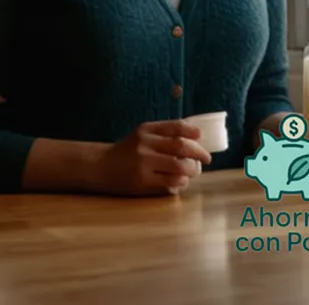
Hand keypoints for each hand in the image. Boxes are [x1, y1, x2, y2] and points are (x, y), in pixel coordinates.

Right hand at [89, 120, 212, 196]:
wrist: (101, 166)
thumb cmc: (127, 152)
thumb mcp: (141, 137)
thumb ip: (162, 135)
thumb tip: (193, 138)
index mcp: (146, 129)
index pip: (175, 126)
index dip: (192, 131)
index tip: (201, 136)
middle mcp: (145, 143)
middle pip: (181, 146)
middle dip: (198, 152)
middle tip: (206, 158)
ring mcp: (143, 161)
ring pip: (179, 165)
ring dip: (192, 169)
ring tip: (194, 171)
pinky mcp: (142, 179)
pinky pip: (170, 181)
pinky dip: (181, 182)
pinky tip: (181, 181)